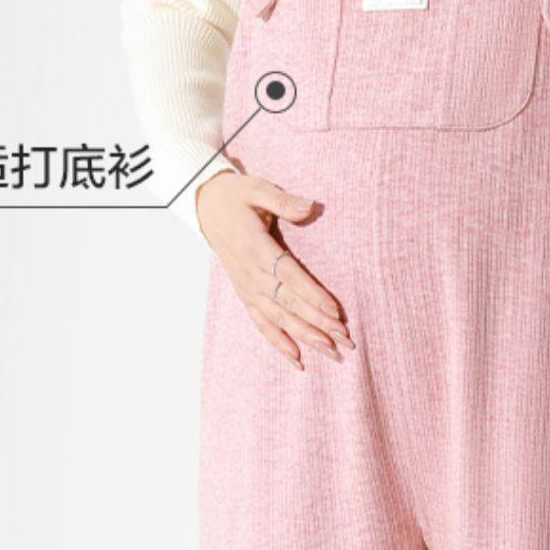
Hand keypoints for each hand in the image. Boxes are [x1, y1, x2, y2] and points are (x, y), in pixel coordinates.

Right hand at [195, 171, 353, 369]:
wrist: (205, 207)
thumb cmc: (236, 197)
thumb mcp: (258, 189)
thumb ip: (284, 201)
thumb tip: (311, 206)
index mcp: (256, 248)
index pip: (289, 276)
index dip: (312, 295)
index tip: (335, 311)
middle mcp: (251, 274)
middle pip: (288, 304)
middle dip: (317, 324)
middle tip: (344, 340)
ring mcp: (247, 288)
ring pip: (278, 319)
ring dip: (305, 337)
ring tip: (330, 353)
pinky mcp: (245, 294)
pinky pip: (262, 324)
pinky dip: (279, 343)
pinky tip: (298, 360)